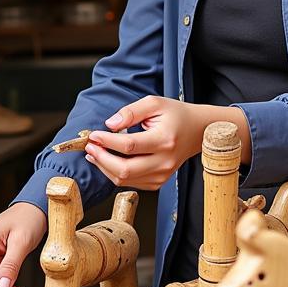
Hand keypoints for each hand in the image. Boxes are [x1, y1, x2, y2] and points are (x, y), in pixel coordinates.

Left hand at [86, 97, 247, 189]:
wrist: (198, 130)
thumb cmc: (176, 115)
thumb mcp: (154, 103)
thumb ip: (130, 112)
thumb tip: (110, 124)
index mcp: (165, 139)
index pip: (129, 146)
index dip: (107, 141)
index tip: (93, 135)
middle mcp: (165, 161)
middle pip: (125, 169)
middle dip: (101, 158)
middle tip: (89, 146)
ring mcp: (162, 174)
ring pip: (125, 179)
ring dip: (104, 167)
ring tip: (94, 153)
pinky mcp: (159, 182)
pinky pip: (131, 183)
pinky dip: (114, 174)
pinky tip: (106, 161)